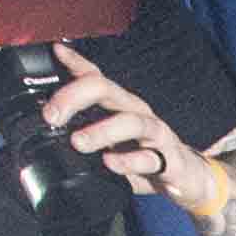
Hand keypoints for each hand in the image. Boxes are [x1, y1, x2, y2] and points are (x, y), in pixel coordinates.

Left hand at [42, 43, 215, 207]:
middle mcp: (136, 112)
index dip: (74, 62)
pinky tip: (111, 163)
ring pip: (130, 121)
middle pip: (106, 90)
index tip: (54, 55)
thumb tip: (47, 122)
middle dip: (75, 97)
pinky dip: (129, 161)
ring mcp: (155, 135)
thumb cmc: (145, 156)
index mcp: (119, 106)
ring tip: (78, 142)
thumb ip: (84, 129)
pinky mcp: (169, 160)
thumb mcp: (111, 140)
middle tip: (51, 116)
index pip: (95, 76)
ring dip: (102, 130)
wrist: (188, 181)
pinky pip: (150, 158)